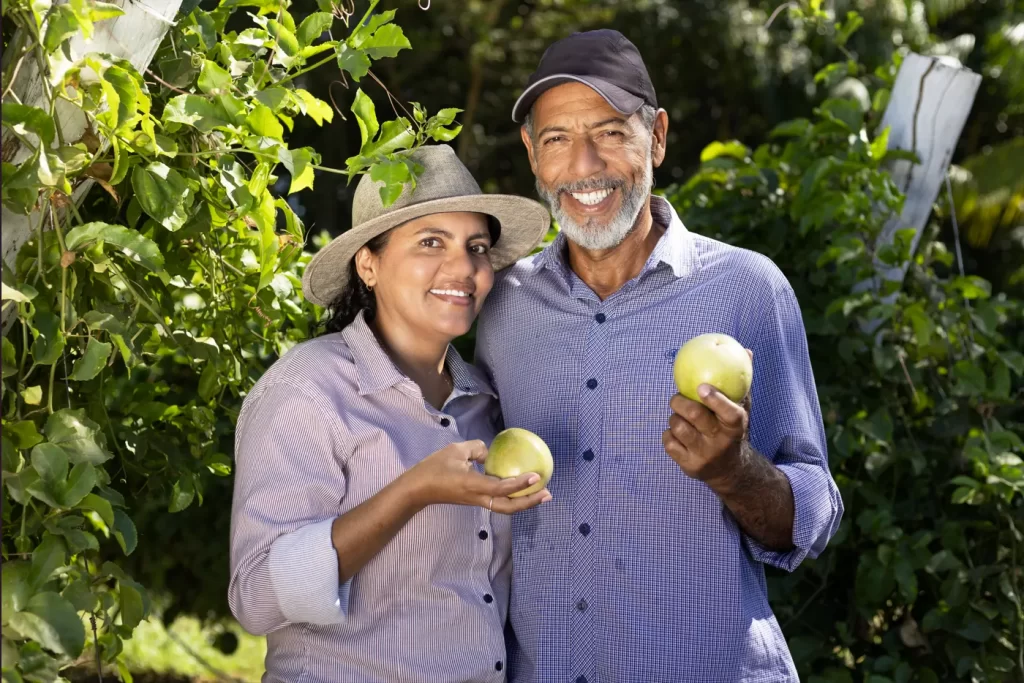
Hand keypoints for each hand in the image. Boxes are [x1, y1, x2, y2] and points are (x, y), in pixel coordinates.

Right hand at [405, 440, 551, 513]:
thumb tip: (490, 451)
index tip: (535, 476)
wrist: (418, 489)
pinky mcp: (475, 500)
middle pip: (508, 507)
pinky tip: (521, 487)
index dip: (519, 484)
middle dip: (529, 502)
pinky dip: (513, 497)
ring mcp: (477, 501)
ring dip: (524, 502)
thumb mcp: (455, 450)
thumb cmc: (434, 468)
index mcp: (472, 485)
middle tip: (547, 493)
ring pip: (505, 507)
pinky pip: (498, 501)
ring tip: (541, 493)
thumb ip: (476, 448)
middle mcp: (478, 497)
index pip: (500, 488)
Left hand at [662, 349, 753, 490]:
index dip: (715, 399)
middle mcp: (721, 442)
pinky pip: (669, 442)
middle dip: (680, 401)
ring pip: (678, 427)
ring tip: (680, 417)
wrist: (730, 470)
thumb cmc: (732, 430)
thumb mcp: (741, 410)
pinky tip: (677, 433)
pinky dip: (669, 434)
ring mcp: (704, 455)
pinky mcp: (689, 466)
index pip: (729, 413)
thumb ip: (741, 383)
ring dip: (674, 418)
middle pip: (694, 416)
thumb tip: (746, 351)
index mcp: (736, 427)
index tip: (702, 387)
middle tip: (677, 398)